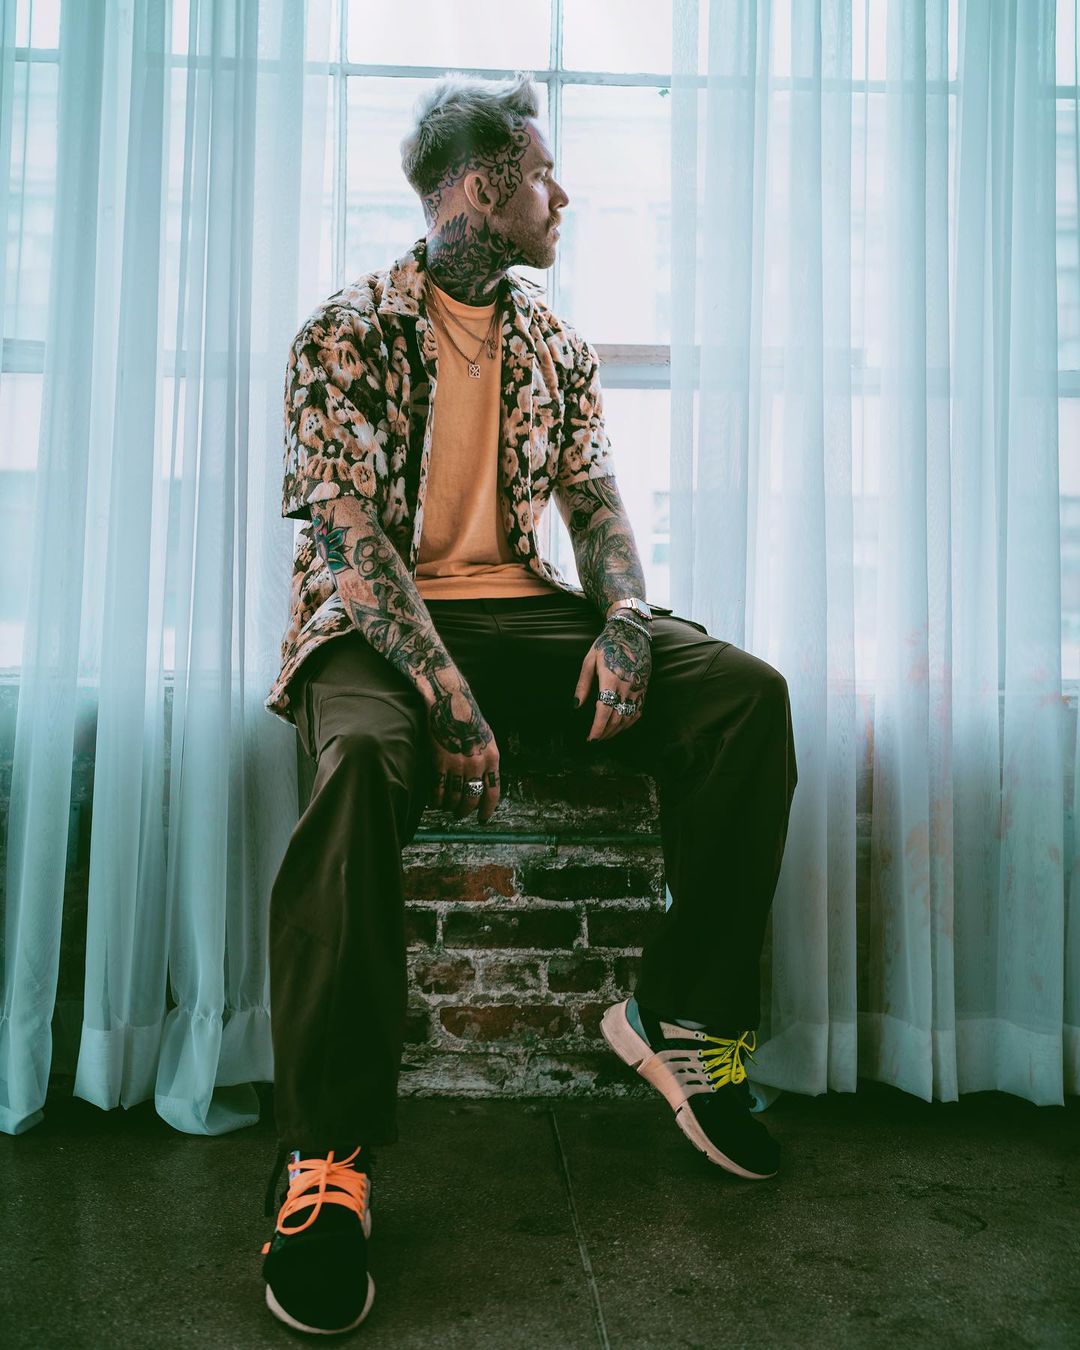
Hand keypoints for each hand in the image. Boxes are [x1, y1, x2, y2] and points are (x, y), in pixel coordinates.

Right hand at [426, 677, 500, 823]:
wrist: (449, 702)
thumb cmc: (468, 719)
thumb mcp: (486, 739)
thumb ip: (487, 760)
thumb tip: (484, 783)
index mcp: (492, 758)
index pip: (493, 792)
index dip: (487, 809)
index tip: (482, 818)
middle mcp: (477, 764)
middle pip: (472, 798)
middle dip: (465, 811)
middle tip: (460, 814)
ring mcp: (458, 764)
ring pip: (454, 797)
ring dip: (450, 806)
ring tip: (447, 808)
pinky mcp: (440, 761)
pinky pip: (438, 789)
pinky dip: (436, 800)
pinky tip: (435, 802)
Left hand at [574, 619, 650, 741]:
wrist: (631, 633)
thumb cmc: (607, 645)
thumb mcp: (589, 661)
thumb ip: (583, 685)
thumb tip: (576, 705)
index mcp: (611, 679)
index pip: (604, 711)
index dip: (597, 728)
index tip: (590, 738)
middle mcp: (627, 686)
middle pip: (616, 718)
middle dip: (605, 733)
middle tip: (594, 740)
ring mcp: (637, 688)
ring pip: (628, 718)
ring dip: (616, 730)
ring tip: (605, 736)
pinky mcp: (644, 688)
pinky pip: (638, 711)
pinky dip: (629, 723)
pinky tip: (620, 727)